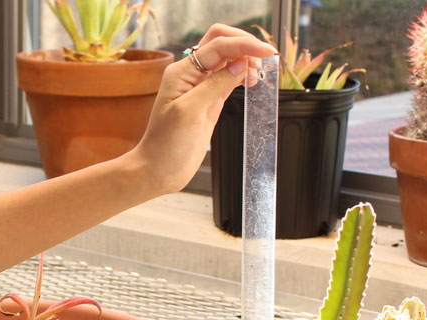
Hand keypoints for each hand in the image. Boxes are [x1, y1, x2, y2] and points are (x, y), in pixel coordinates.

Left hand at [126, 24, 276, 194]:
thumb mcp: (189, 112)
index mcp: (182, 72)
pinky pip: (229, 78)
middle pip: (221, 43)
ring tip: (261, 71)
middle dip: (245, 44)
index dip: (243, 44)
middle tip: (267, 56)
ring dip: (246, 58)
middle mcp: (191, 74)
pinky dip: (243, 74)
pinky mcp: (209, 101)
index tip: (266, 51)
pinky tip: (253, 80)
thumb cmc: (165, 145)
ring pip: (227, 59)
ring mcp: (201, 87)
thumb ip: (214, 85)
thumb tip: (240, 64)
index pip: (217, 45)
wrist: (159, 169)